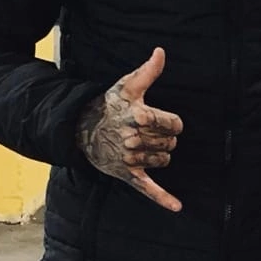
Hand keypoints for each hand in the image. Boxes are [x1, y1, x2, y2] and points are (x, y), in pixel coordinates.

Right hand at [76, 46, 182, 212]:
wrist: (82, 128)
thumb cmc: (109, 106)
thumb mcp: (127, 87)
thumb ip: (148, 72)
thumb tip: (161, 52)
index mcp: (138, 117)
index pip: (175, 124)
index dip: (171, 121)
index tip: (159, 119)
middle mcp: (134, 139)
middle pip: (171, 142)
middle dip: (163, 136)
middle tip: (145, 131)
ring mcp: (130, 159)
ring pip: (164, 160)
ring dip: (159, 153)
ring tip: (141, 144)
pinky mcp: (127, 175)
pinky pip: (149, 189)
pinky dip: (163, 199)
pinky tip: (178, 207)